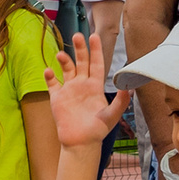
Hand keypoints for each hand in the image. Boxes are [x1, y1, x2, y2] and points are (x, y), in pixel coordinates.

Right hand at [48, 34, 123, 150]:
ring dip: (64, 60)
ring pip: (66, 69)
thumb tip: (129, 88)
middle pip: (81, 62)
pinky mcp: (57, 98)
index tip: (94, 36)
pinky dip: (49, 77)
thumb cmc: (97, 130)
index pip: (96, 64)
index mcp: (95, 86)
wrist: (80, 143)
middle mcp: (82, 85)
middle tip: (77, 36)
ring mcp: (69, 90)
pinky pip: (52, 84)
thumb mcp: (112, 115)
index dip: (96, 50)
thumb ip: (121, 102)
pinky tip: (49, 71)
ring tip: (61, 56)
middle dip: (79, 48)